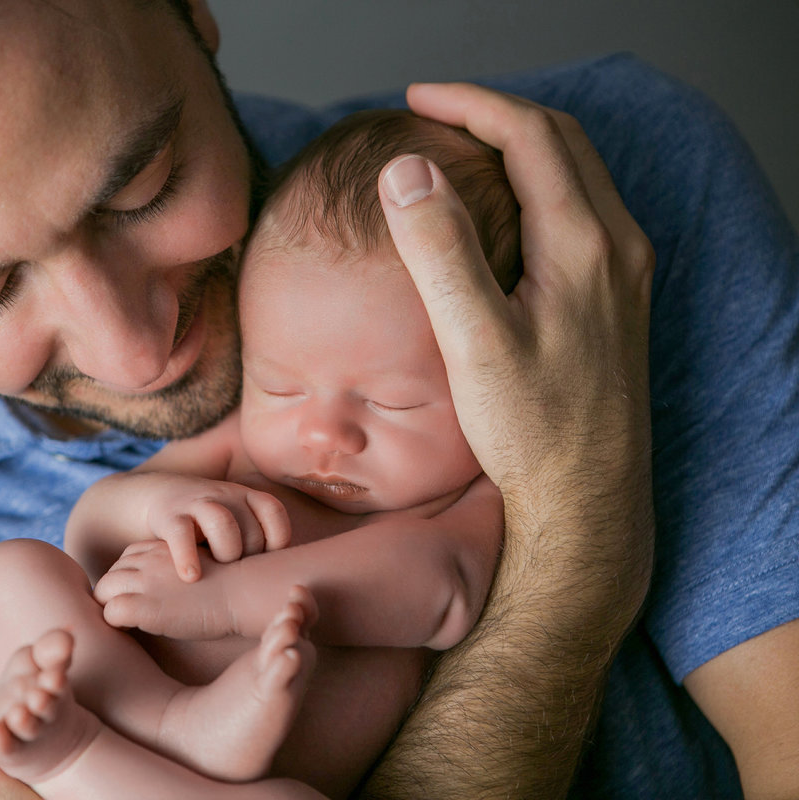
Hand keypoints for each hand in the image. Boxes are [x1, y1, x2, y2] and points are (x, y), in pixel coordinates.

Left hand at [93, 540, 237, 638]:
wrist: (241, 592)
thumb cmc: (227, 586)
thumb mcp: (194, 565)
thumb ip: (173, 571)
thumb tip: (164, 589)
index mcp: (156, 548)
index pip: (125, 561)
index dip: (129, 582)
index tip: (142, 598)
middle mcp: (144, 560)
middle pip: (109, 576)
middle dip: (115, 596)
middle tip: (131, 616)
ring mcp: (140, 581)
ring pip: (101, 592)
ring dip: (112, 608)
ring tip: (130, 626)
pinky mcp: (140, 605)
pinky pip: (110, 613)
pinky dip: (117, 624)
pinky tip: (135, 631)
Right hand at [140, 474, 289, 581]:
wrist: (159, 497)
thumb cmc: (209, 524)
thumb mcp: (238, 522)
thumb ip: (259, 541)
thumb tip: (286, 575)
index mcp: (247, 497)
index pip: (274, 513)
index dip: (275, 542)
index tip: (262, 560)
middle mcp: (226, 496)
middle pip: (250, 528)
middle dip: (246, 557)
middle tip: (235, 571)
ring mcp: (197, 503)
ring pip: (223, 524)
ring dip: (225, 553)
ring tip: (217, 571)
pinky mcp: (170, 516)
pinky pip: (181, 535)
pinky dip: (188, 558)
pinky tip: (191, 577)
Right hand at [379, 82, 655, 626]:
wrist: (588, 498)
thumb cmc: (531, 429)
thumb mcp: (474, 341)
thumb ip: (441, 252)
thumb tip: (407, 171)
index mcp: (582, 243)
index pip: (530, 136)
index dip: (470, 105)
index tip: (416, 100)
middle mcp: (615, 246)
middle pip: (560, 142)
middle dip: (495, 115)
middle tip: (435, 113)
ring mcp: (623, 272)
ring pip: (576, 175)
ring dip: (521, 147)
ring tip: (461, 151)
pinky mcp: (616, 299)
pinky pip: (582, 211)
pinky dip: (539, 186)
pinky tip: (502, 215)